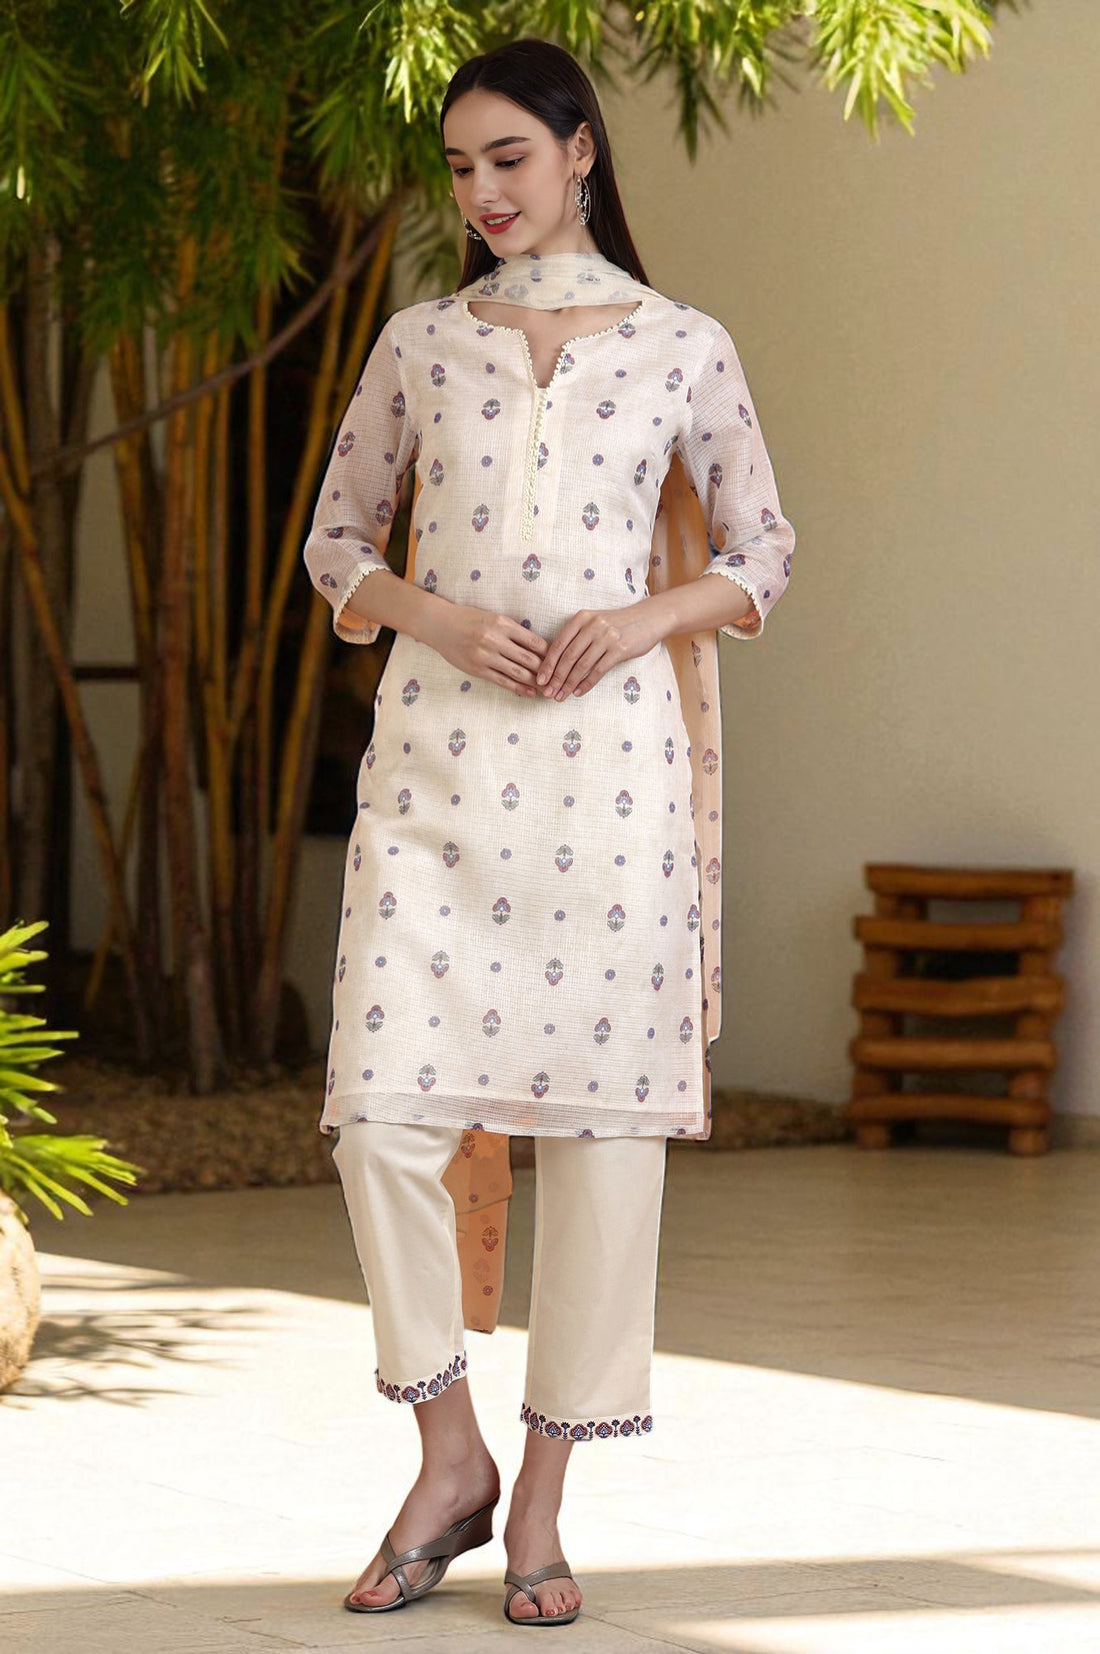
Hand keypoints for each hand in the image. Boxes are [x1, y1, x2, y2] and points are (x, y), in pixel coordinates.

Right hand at [422, 603, 549, 697]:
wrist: (440, 625)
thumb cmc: (468, 619)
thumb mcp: (493, 617)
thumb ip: (512, 630)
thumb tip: (536, 646)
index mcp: (502, 623)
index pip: (534, 641)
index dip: (549, 652)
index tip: (559, 659)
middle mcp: (495, 640)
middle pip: (529, 659)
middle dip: (546, 670)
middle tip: (559, 678)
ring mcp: (486, 656)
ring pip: (518, 673)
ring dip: (536, 682)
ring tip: (548, 688)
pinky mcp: (478, 669)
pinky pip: (503, 682)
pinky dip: (519, 689)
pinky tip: (530, 693)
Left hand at [536, 605, 661, 700]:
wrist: (649, 618)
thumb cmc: (618, 624)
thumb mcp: (595, 622)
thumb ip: (577, 637)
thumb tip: (556, 663)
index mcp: (581, 618)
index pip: (559, 644)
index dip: (548, 664)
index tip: (540, 680)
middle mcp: (592, 625)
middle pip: (568, 657)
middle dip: (556, 677)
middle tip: (547, 693)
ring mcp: (606, 637)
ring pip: (582, 665)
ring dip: (568, 684)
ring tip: (560, 696)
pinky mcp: (620, 649)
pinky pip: (598, 670)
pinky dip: (586, 683)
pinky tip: (578, 692)